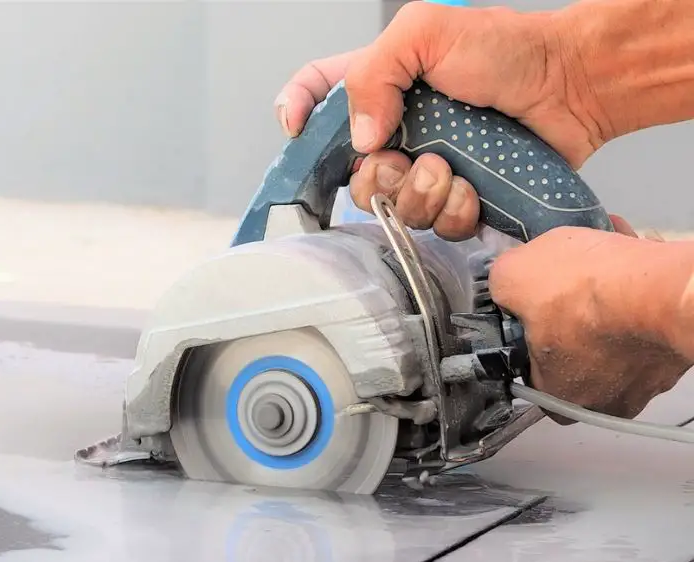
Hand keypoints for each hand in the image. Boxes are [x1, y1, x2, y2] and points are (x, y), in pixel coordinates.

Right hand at [275, 2, 607, 239]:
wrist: (570, 86)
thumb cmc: (507, 49)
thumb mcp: (426, 32)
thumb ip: (374, 74)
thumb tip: (362, 140)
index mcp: (377, 86)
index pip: (313, 98)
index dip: (295, 116)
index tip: (298, 134)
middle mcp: (395, 131)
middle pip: (349, 175)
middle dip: (374, 177)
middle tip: (405, 158)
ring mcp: (425, 168)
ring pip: (391, 209)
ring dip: (417, 195)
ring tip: (449, 171)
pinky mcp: (457, 198)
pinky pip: (435, 226)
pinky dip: (452, 212)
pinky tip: (472, 189)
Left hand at [488, 216, 692, 420]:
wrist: (663, 288)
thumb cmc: (586, 294)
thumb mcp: (514, 276)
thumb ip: (502, 284)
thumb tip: (505, 280)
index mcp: (558, 398)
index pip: (530, 374)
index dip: (527, 335)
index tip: (532, 307)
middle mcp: (605, 400)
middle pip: (576, 349)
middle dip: (572, 310)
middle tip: (571, 279)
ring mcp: (648, 380)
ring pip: (616, 331)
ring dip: (609, 296)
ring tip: (606, 259)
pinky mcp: (677, 353)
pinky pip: (649, 317)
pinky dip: (641, 290)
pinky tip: (634, 259)